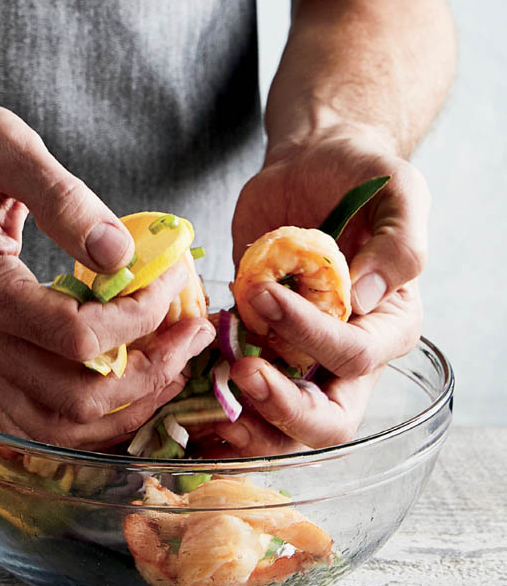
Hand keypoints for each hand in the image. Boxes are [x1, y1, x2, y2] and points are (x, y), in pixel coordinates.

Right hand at [0, 100, 215, 447]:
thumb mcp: (9, 148)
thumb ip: (63, 199)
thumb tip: (121, 253)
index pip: (76, 337)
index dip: (140, 316)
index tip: (176, 275)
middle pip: (76, 397)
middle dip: (150, 370)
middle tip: (194, 329)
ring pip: (63, 426)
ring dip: (130, 405)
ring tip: (176, 359)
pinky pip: (47, 418)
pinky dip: (100, 411)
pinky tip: (136, 372)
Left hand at [209, 126, 427, 454]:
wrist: (311, 162)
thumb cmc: (361, 173)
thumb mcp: (399, 190)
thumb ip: (401, 244)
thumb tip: (367, 296)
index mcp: (390, 324)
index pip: (356, 356)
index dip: (312, 336)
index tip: (268, 297)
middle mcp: (348, 352)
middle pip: (327, 419)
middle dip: (284, 409)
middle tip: (242, 375)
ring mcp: (299, 351)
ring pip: (281, 423)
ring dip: (246, 421)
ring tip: (208, 398)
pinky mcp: (257, 337)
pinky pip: (238, 386)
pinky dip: (213, 397)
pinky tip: (183, 388)